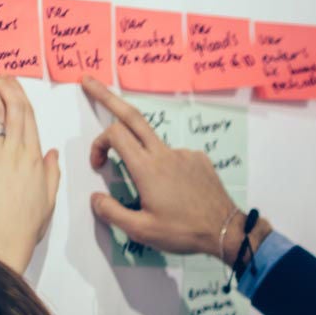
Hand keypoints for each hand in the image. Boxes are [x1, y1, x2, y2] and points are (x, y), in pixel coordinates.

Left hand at [0, 75, 59, 272]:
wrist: (4, 238)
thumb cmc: (26, 224)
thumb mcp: (48, 198)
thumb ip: (51, 172)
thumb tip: (51, 152)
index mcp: (35, 159)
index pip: (29, 118)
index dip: (20, 95)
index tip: (12, 84)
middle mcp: (17, 151)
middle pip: (13, 108)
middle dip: (4, 86)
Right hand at [80, 77, 246, 259]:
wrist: (227, 231)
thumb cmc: (184, 232)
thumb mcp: (142, 231)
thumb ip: (112, 213)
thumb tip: (95, 198)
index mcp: (147, 169)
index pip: (114, 134)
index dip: (98, 143)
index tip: (98, 164)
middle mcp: (165, 154)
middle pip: (132, 116)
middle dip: (107, 97)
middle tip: (88, 82)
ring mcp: (184, 154)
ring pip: (155, 144)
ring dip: (144, 157)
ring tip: (161, 196)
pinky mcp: (200, 159)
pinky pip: (176, 157)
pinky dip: (167, 169)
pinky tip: (177, 194)